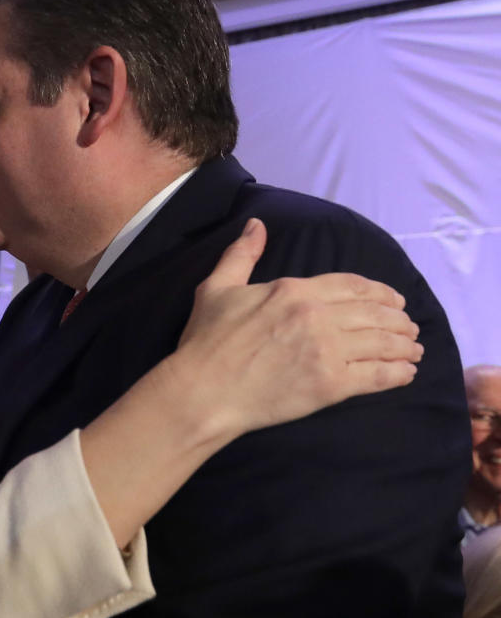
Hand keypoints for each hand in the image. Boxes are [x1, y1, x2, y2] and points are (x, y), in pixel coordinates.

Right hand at [173, 219, 422, 439]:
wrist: (202, 392)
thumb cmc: (205, 343)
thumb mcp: (216, 289)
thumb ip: (241, 255)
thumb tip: (256, 225)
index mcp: (294, 290)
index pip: (352, 285)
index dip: (379, 292)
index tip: (393, 301)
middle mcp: (317, 316)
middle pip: (374, 313)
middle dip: (398, 319)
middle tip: (409, 327)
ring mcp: (326, 351)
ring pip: (381, 342)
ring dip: (404, 346)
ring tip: (414, 350)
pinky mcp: (330, 385)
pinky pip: (376, 375)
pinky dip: (396, 373)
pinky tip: (406, 373)